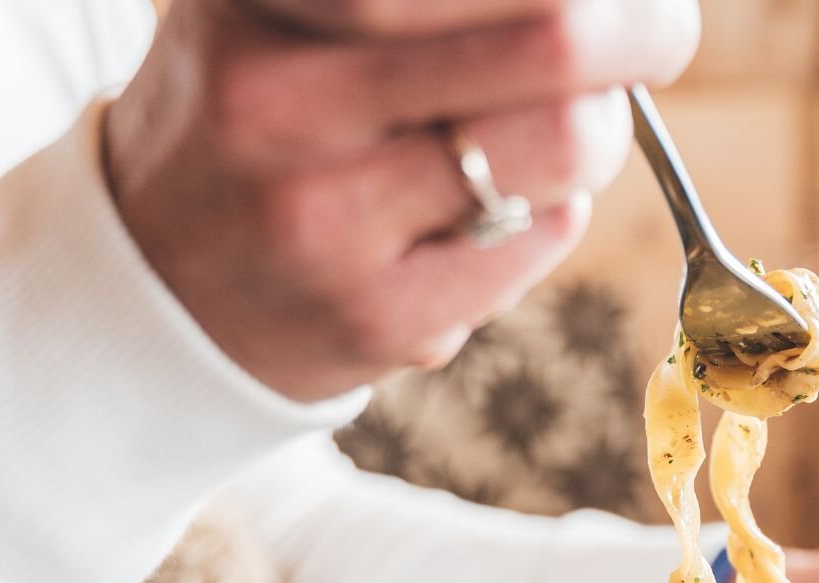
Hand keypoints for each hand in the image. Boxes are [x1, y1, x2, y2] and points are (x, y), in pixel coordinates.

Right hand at [104, 0, 697, 400]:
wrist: (159, 285)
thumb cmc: (262, 114)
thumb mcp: (283, 12)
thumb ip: (410, 1)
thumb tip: (600, 2)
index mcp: (258, 0)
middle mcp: (277, 93)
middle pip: (551, 31)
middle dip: (640, 28)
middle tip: (659, 32)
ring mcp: (325, 214)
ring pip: (565, 143)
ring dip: (600, 127)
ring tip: (565, 124)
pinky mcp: (377, 315)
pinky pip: (545, 234)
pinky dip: (555, 207)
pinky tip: (498, 206)